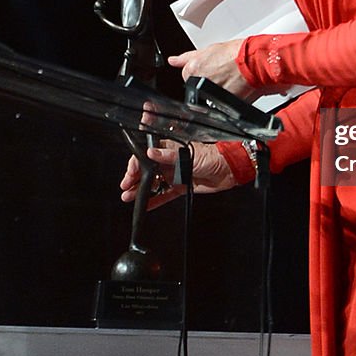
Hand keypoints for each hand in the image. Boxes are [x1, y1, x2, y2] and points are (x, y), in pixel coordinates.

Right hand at [119, 141, 236, 207]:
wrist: (230, 169)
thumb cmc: (213, 156)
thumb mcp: (190, 155)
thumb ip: (169, 155)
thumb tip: (151, 152)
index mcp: (171, 150)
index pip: (147, 155)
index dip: (136, 164)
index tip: (130, 173)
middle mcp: (171, 162)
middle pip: (147, 170)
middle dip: (134, 178)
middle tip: (125, 187)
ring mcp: (175, 174)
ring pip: (154, 183)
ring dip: (141, 190)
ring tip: (129, 197)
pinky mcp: (181, 186)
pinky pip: (165, 194)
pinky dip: (155, 200)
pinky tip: (145, 206)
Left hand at [168, 39, 254, 98]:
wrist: (254, 62)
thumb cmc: (236, 54)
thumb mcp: (208, 50)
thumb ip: (187, 58)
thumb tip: (173, 60)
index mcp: (192, 70)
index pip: (187, 76)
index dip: (200, 72)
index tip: (210, 69)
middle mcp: (199, 84)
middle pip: (196, 88)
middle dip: (206, 83)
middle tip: (221, 73)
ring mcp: (209, 96)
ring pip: (207, 98)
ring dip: (215, 92)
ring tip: (228, 80)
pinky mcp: (221, 105)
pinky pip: (218, 105)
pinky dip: (224, 100)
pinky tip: (233, 88)